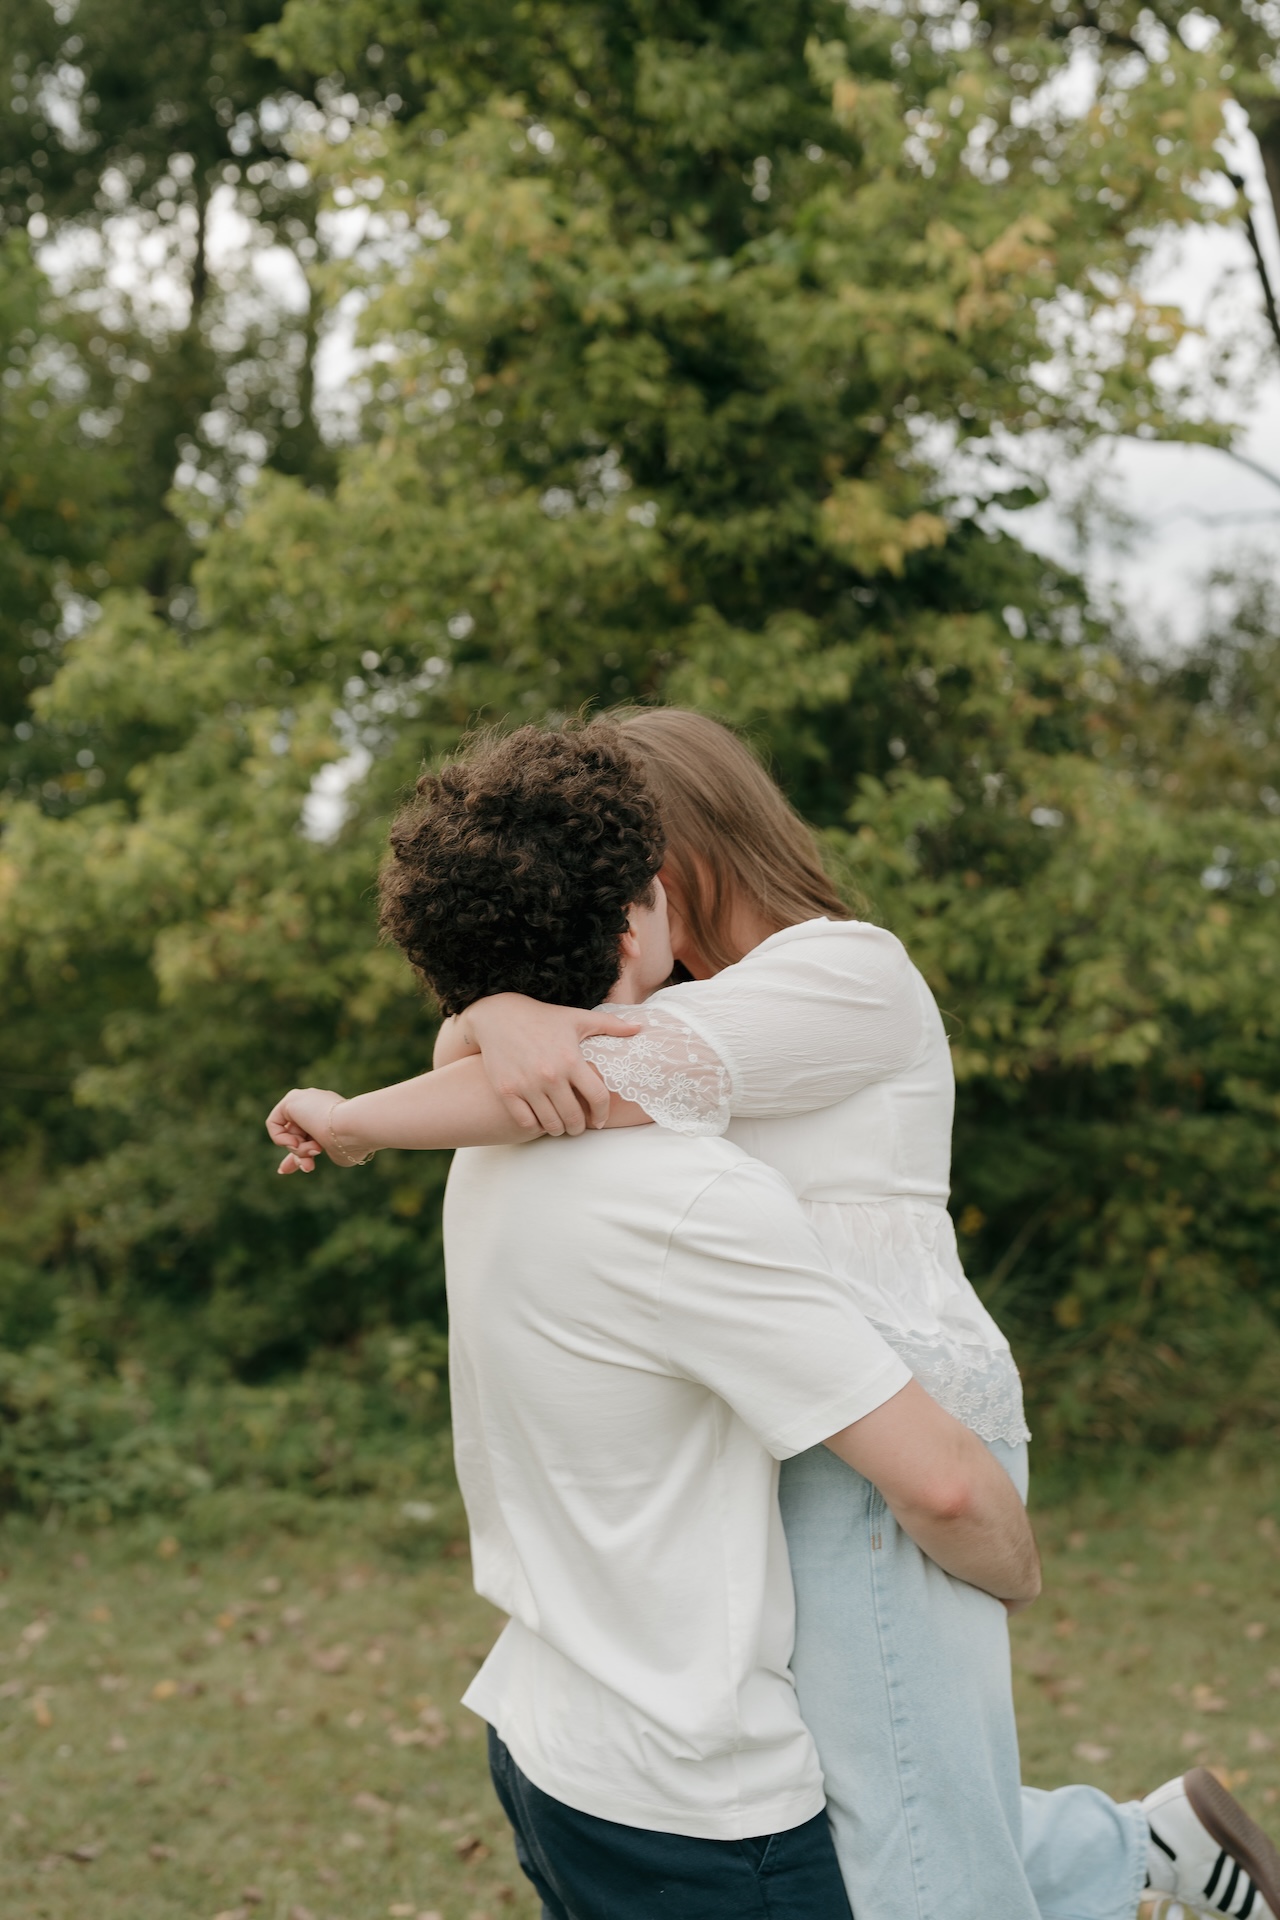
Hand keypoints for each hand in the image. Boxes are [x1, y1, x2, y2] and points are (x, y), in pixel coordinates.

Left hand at [266, 1086, 358, 1173]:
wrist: (354, 1127)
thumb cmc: (352, 1143)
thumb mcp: (334, 1153)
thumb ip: (319, 1153)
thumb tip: (305, 1163)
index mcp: (334, 1115)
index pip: (310, 1133)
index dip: (301, 1153)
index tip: (300, 1169)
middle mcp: (319, 1104)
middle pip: (297, 1135)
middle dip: (300, 1156)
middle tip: (308, 1168)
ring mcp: (306, 1099)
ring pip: (289, 1133)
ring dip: (298, 1150)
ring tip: (313, 1150)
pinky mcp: (292, 1098)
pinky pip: (274, 1124)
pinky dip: (281, 1139)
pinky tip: (297, 1142)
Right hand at [464, 994, 643, 1134]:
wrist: (497, 1016)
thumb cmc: (542, 1017)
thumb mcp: (577, 1018)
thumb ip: (611, 1025)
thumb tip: (640, 1028)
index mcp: (571, 1059)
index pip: (597, 1097)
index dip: (603, 1113)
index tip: (600, 1120)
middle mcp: (550, 1075)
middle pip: (574, 1117)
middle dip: (580, 1127)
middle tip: (579, 1126)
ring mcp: (526, 1085)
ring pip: (551, 1124)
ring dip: (559, 1129)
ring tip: (561, 1125)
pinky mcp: (506, 1091)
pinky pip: (526, 1122)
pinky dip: (536, 1126)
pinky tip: (540, 1120)